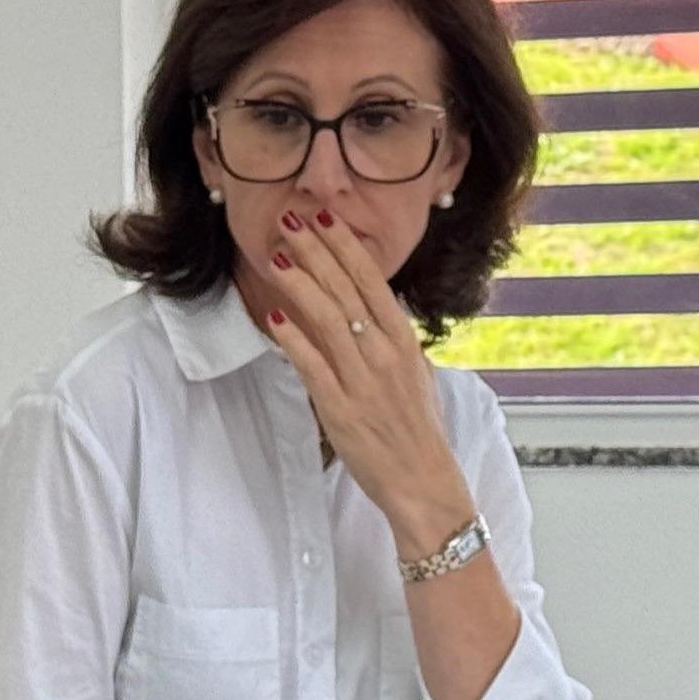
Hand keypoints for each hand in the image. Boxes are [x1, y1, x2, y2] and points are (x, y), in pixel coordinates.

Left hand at [260, 210, 475, 557]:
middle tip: (291, 220)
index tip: (325, 219)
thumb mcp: (414, 374)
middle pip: (346, 291)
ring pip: (328, 320)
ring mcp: (363, 380)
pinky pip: (313, 365)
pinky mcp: (341, 409)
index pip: (372, 282)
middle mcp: (385, 354)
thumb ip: (391, 342)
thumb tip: (372, 314)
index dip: (345, 247)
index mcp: (404, 341)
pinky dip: (293, 339)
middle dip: (316, 251)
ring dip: (301, 283)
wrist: (424, 481)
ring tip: (277, 256)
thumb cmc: (417, 430)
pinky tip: (274, 317)